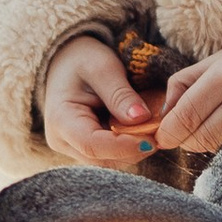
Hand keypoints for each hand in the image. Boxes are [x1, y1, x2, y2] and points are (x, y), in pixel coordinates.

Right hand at [42, 34, 160, 167]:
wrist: (67, 62)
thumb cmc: (82, 60)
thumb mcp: (102, 67)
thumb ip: (120, 94)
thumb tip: (142, 119)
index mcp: (60, 120)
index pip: (92, 145)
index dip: (123, 147)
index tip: (152, 140)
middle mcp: (63, 141)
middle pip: (103, 160)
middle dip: (134, 149)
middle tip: (160, 131)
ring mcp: (74, 148)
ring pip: (110, 162)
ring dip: (134, 149)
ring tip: (153, 128)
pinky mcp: (87, 150)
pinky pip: (112, 156)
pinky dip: (130, 145)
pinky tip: (142, 130)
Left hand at [152, 30, 221, 154]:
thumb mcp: (212, 62)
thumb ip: (181, 87)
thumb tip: (163, 120)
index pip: (184, 117)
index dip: (167, 133)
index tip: (161, 138)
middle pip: (199, 139)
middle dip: (187, 139)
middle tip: (190, 130)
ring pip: (218, 148)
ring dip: (209, 142)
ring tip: (220, 122)